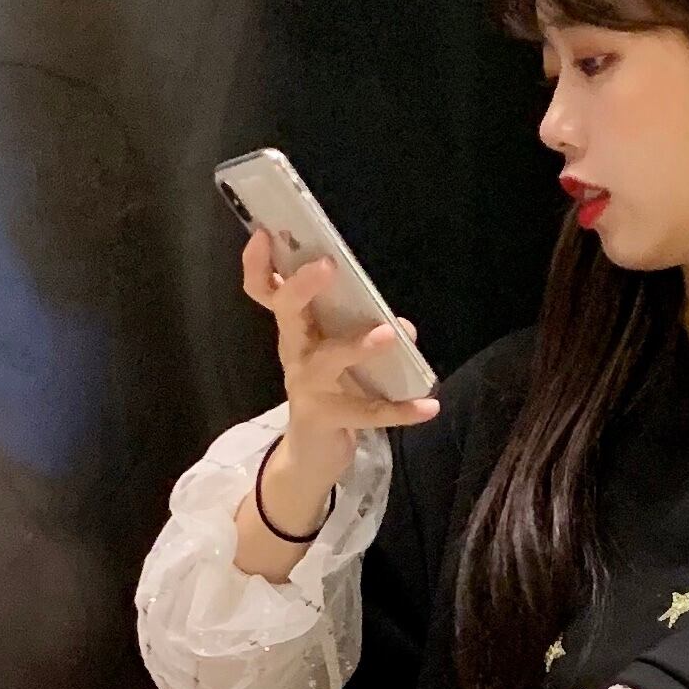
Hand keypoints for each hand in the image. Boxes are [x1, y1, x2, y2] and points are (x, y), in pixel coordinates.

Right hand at [242, 230, 439, 529]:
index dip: (259, 264)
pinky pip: (365, 413)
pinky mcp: (325, 418)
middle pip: (287, 312)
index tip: (263, 233)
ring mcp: (306, 386)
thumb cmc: (330, 391)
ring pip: (327, 360)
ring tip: (388, 335)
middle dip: (303, 287)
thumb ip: (370, 332)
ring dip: (357, 346)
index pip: (266, 291)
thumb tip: (404, 327)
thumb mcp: (344, 356)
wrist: (312, 455)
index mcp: (296, 329)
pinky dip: (400, 410)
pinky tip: (429, 407)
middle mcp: (294, 352)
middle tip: (328, 265)